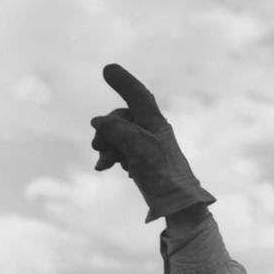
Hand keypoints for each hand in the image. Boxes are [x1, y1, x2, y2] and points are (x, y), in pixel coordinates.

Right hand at [91, 64, 214, 221]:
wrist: (176, 205)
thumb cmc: (163, 174)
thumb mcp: (138, 147)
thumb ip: (116, 129)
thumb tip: (97, 121)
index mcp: (155, 123)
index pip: (138, 97)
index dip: (124, 82)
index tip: (107, 69)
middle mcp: (151, 132)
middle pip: (120, 119)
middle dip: (105, 130)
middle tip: (97, 146)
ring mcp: (146, 147)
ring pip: (117, 137)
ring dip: (106, 147)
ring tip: (103, 163)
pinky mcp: (142, 162)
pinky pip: (120, 152)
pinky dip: (111, 157)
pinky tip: (105, 168)